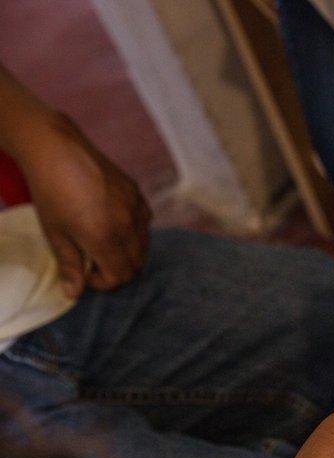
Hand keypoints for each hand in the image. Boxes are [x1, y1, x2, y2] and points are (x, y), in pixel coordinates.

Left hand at [19, 113, 150, 296]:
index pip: (120, 276)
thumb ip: (69, 265)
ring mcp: (135, 208)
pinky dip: (135, 231)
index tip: (86, 275)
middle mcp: (126, 225)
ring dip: (128, 252)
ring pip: (144, 245)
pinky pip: (145, 222)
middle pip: (136, 264)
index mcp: (104, 238)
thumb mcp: (55, 233)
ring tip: (105, 244)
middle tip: (96, 263)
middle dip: (118, 270)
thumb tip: (75, 293)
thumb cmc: (50, 192)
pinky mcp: (137, 193)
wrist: (57, 150)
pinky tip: (115, 223)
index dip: (104, 282)